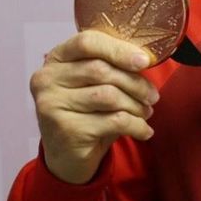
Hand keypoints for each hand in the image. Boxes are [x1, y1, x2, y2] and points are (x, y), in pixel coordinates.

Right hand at [30, 30, 158, 184]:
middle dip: (135, 83)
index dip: (118, 49)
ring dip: (136, 105)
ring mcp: (52, 104)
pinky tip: (145, 131)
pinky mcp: (65, 129)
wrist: (67, 158)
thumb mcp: (94, 84)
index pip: (86, 42)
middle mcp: (46, 79)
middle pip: (101, 70)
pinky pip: (114, 121)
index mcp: (56, 58)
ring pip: (109, 96)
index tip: (144, 60)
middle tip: (153, 96)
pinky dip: (136, 125)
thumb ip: (111, 66)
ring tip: (147, 112)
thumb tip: (145, 58)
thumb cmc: (86, 113)